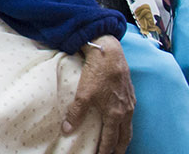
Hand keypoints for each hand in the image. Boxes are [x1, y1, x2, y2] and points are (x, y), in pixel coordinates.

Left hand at [63, 36, 132, 152]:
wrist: (109, 54)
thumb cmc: (96, 74)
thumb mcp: (83, 95)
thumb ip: (76, 114)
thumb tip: (67, 130)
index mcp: (115, 114)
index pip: (110, 139)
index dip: (105, 150)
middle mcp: (126, 111)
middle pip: (124, 136)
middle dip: (119, 148)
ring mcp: (130, 103)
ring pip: (128, 126)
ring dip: (123, 137)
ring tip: (119, 144)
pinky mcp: (130, 94)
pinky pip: (130, 114)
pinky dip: (125, 123)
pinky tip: (121, 121)